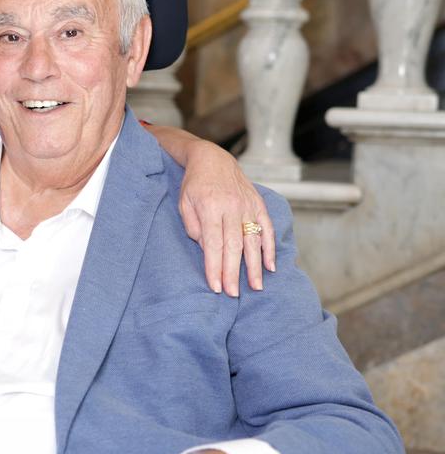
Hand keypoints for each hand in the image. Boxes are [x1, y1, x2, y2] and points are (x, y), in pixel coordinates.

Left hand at [178, 142, 275, 296]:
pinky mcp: (258, 205)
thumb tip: (207, 250)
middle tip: (233, 294)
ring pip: (253, 241)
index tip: (216, 286)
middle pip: (234, 246)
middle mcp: (232, 208)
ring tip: (256, 286)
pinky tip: (270, 266)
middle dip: (233, 272)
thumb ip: (193, 227)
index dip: (214, 267)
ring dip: (254, 266)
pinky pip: (267, 229)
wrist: (212, 159)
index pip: (213, 244)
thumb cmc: (194, 185)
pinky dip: (270, 248)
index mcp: (210, 208)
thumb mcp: (184, 204)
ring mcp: (248, 206)